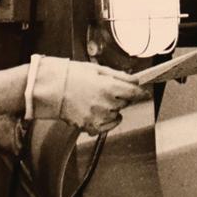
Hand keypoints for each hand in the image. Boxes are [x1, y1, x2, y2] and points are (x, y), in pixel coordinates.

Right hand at [32, 57, 148, 135]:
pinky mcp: (89, 126)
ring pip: (116, 114)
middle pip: (125, 103)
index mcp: (108, 87)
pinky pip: (107, 126)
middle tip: (108, 90)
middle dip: (121, 97)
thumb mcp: (97, 69)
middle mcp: (105, 104)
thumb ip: (118, 76)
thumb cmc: (72, 76)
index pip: (134, 93)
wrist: (51, 89)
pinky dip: (107, 120)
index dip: (141, 93)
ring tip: (97, 100)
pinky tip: (99, 112)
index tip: (144, 93)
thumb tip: (134, 80)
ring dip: (113, 108)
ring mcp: (97, 116)